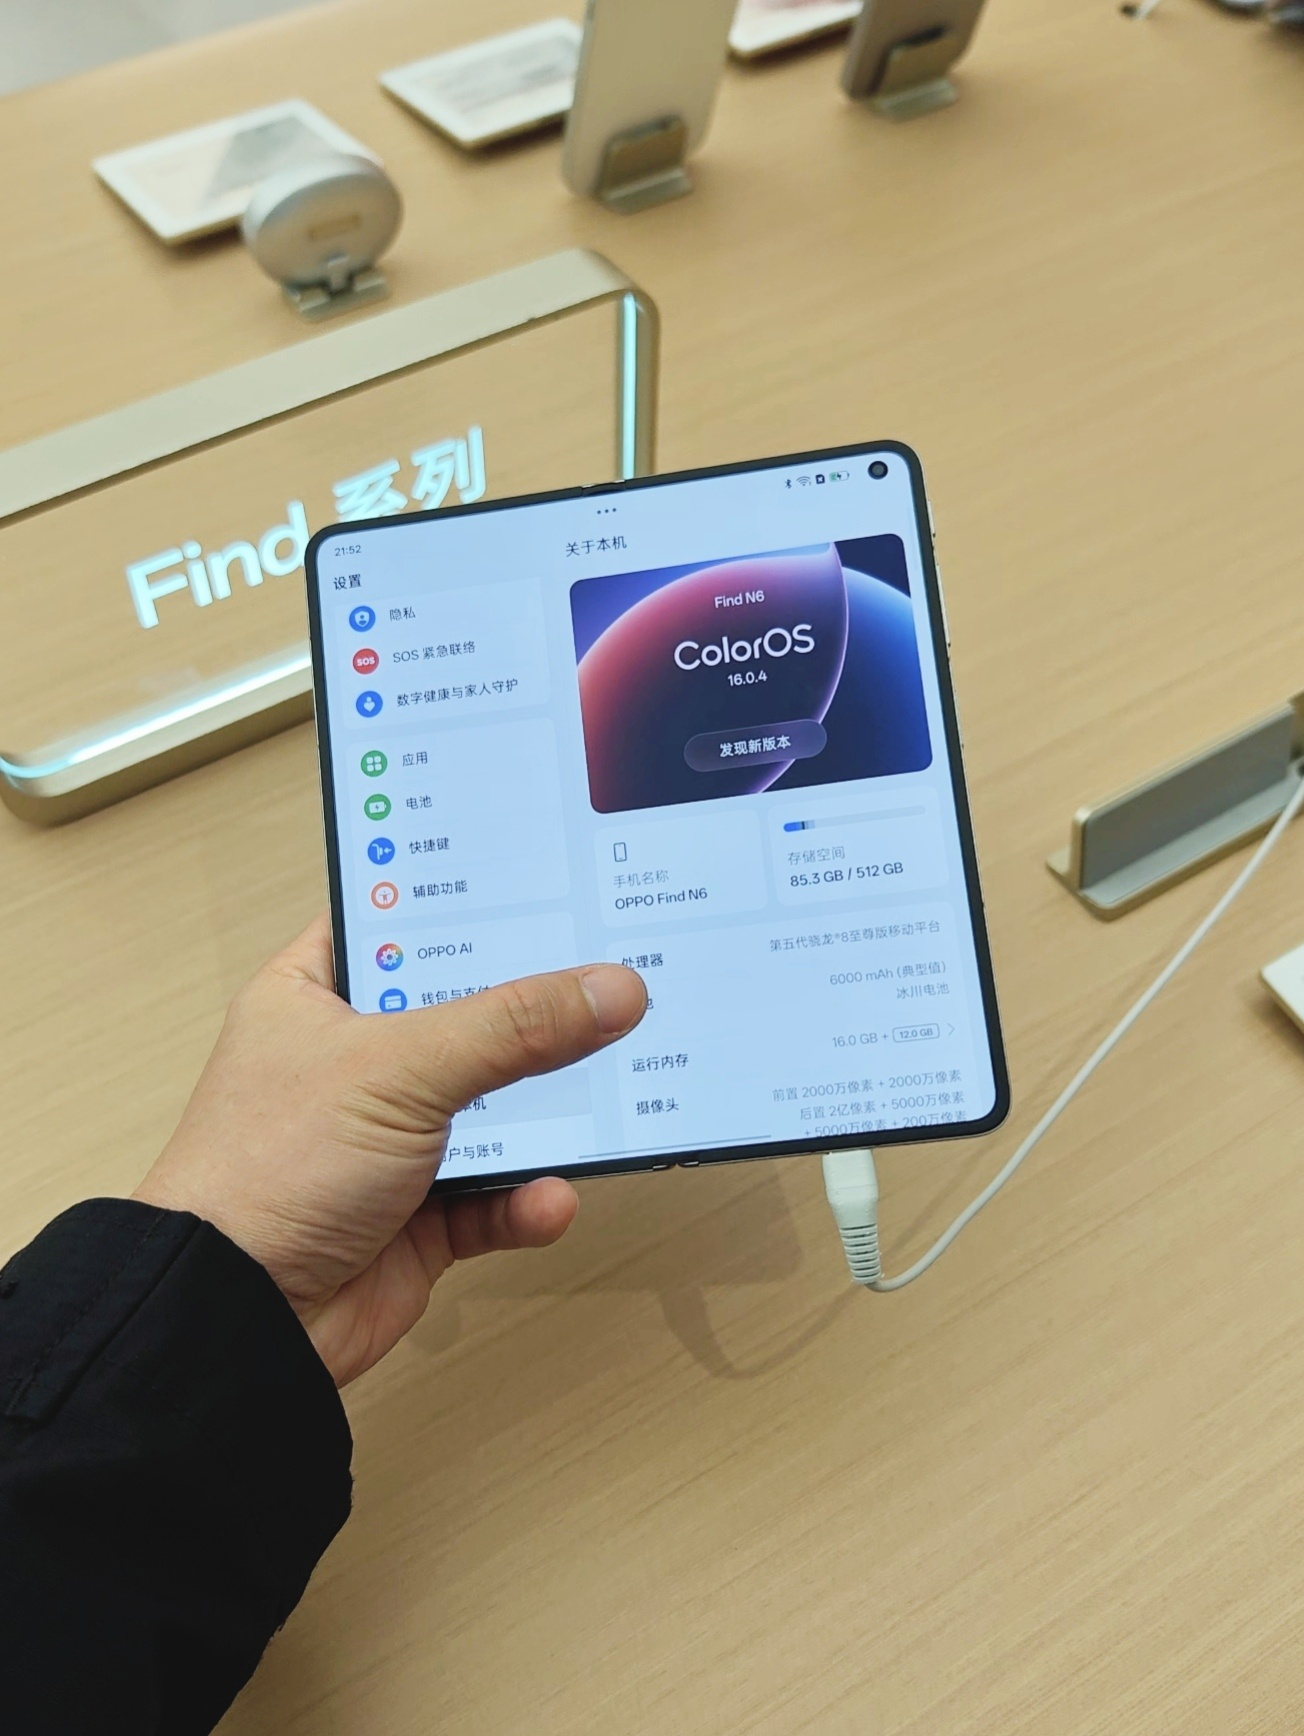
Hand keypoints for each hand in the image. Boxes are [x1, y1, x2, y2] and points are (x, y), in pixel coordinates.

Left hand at [134, 915, 645, 1385]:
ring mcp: (387, 1142)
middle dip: (538, 1010)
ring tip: (616, 1092)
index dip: (467, 903)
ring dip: (549, 1113)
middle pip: (465, 1016)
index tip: (550, 882)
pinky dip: (527, 1201)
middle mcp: (352, 1062)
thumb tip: (614, 988)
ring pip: (494, 1110)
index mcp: (314, 996)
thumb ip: (513, 1025)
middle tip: (617, 979)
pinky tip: (551, 1200)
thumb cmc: (275, 1165)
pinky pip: (495, 1199)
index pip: (398, 923)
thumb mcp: (399, 1068)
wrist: (237, 1320)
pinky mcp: (418, 1218)